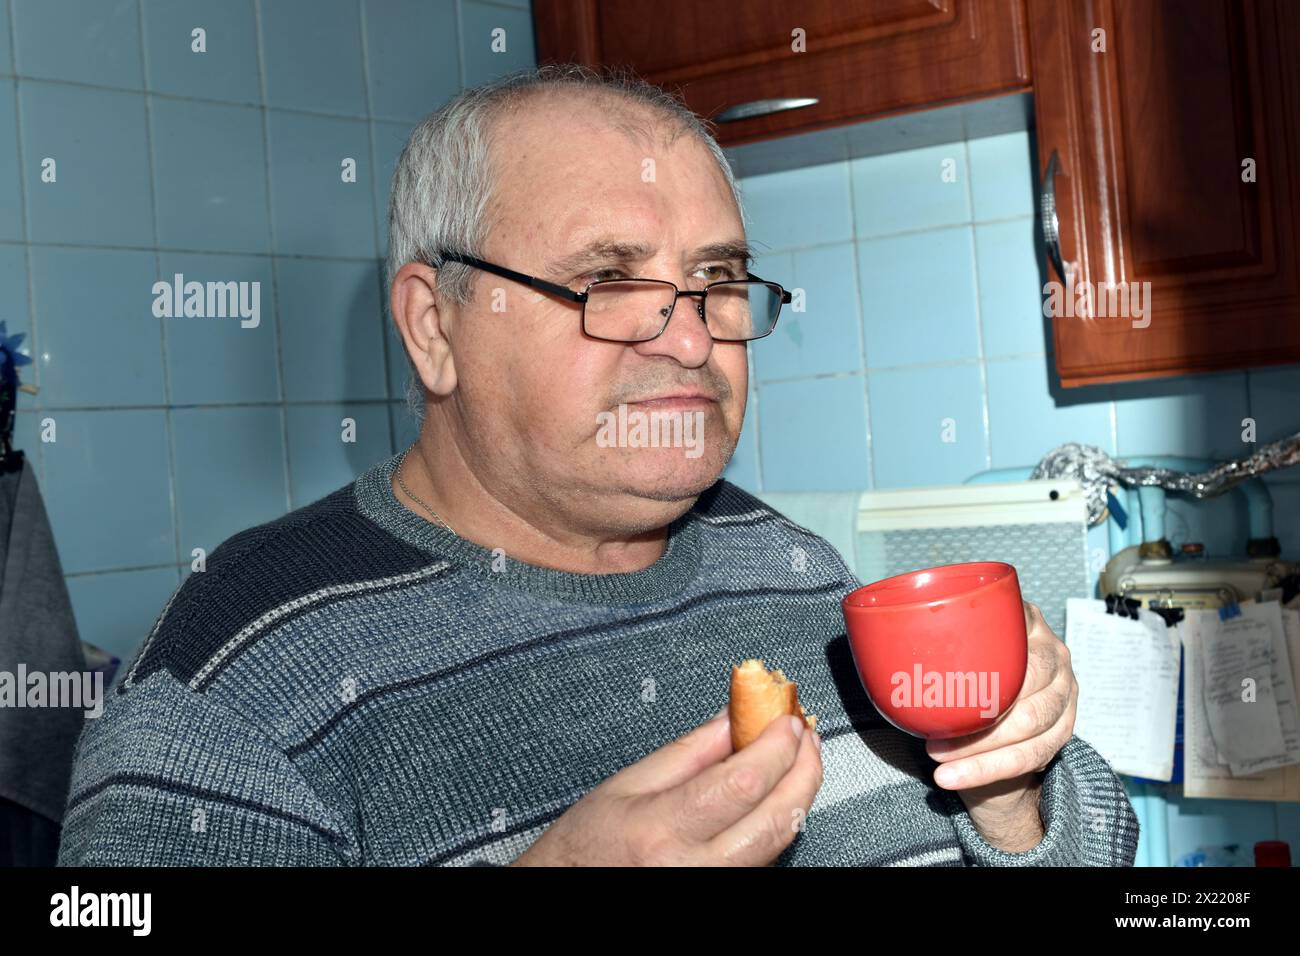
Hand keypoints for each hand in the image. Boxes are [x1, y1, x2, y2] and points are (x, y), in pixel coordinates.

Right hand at [512, 709, 822, 865]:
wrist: (567, 892)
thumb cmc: (585, 848)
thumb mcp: (625, 786)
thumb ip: (688, 752)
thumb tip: (732, 717)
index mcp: (661, 830)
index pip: (742, 783)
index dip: (776, 747)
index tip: (787, 720)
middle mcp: (694, 868)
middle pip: (777, 819)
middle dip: (804, 771)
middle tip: (807, 736)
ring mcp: (713, 887)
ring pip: (779, 842)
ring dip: (797, 794)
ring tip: (798, 758)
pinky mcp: (726, 894)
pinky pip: (766, 858)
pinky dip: (778, 822)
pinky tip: (776, 795)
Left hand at [924, 600, 1077, 849]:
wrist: (997, 715)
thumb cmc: (966, 671)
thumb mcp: (953, 649)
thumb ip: (934, 643)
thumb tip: (877, 647)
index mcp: (1024, 621)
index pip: (1009, 640)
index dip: (975, 670)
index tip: (937, 694)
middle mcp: (1054, 652)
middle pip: (1024, 687)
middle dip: (977, 720)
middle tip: (930, 741)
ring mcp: (1065, 690)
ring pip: (1031, 725)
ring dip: (981, 750)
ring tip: (938, 759)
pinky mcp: (1065, 726)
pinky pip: (1034, 754)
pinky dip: (989, 769)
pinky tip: (954, 777)